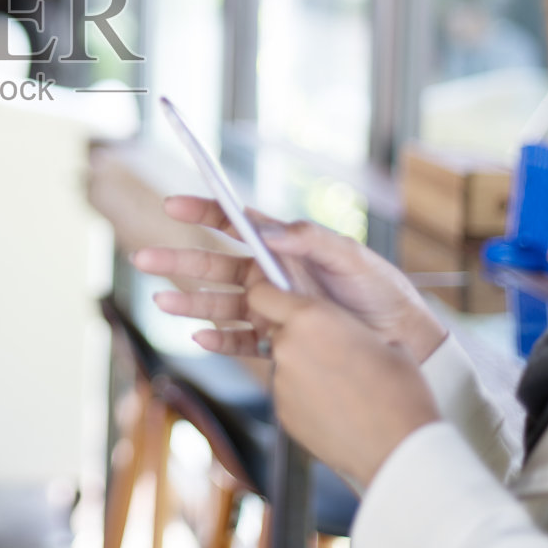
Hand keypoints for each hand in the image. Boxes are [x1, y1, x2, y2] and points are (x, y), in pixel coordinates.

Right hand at [139, 196, 446, 363]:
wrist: (405, 341)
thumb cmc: (382, 292)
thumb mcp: (352, 257)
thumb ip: (311, 240)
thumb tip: (269, 232)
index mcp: (284, 248)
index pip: (235, 224)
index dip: (202, 211)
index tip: (172, 205)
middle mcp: (272, 277)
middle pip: (215, 265)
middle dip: (178, 260)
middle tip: (142, 258)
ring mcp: (273, 310)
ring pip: (221, 304)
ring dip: (190, 303)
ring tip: (161, 303)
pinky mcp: (281, 342)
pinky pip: (242, 342)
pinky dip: (220, 341)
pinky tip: (200, 337)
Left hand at [245, 278, 439, 488]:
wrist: (399, 448)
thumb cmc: (399, 390)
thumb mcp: (381, 340)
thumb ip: (346, 327)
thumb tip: (339, 330)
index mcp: (311, 317)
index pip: (262, 292)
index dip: (271, 293)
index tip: (284, 299)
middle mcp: (286, 346)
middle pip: (276, 330)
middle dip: (296, 334)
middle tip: (330, 348)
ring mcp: (281, 383)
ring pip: (284, 363)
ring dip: (304, 366)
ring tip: (341, 384)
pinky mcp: (282, 413)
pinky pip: (290, 393)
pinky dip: (306, 395)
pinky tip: (337, 405)